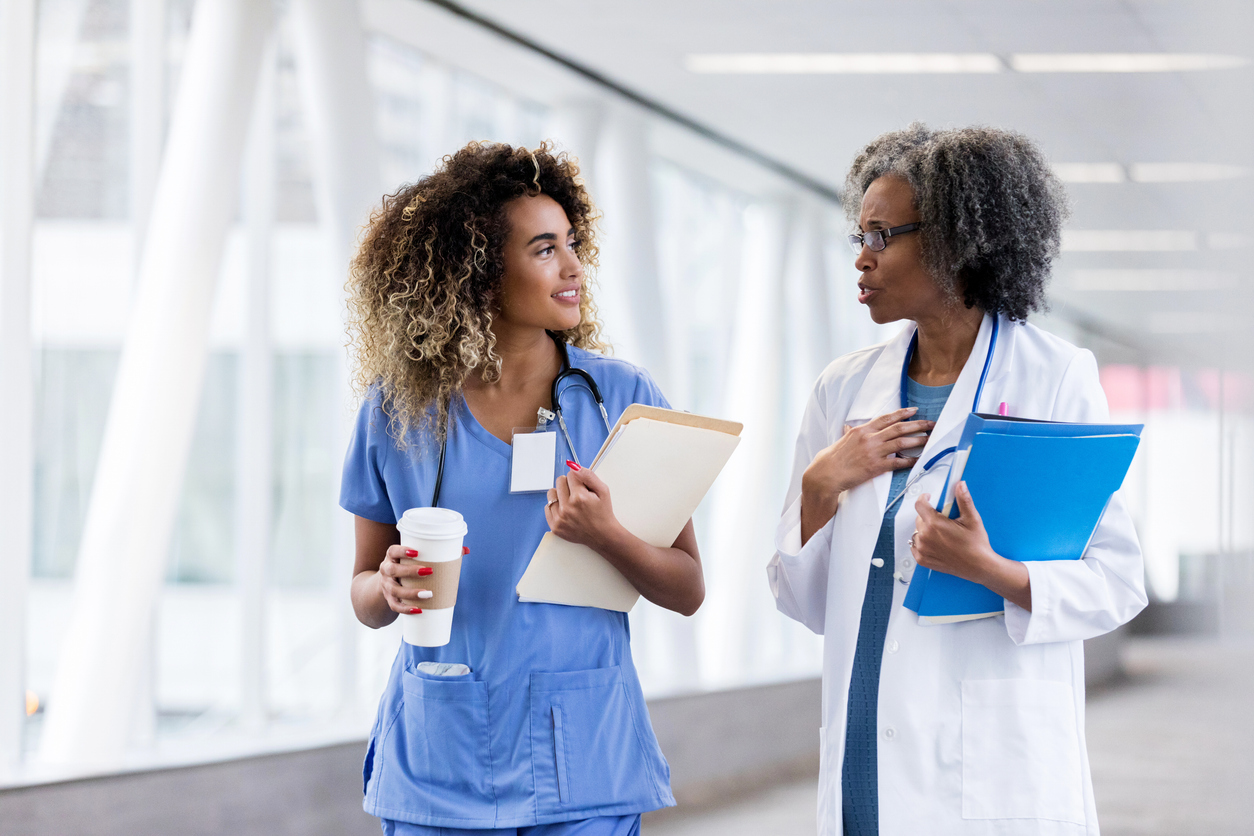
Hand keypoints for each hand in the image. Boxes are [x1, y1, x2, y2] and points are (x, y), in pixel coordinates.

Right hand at [377, 545, 434, 613]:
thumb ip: (439, 553)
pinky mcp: (389, 599)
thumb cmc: (407, 566)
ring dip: (411, 593)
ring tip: (428, 594)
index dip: (402, 551)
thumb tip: (465, 550)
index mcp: (392, 557)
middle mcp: (386, 570)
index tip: (417, 552)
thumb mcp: (415, 559)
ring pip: (395, 590)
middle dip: (410, 571)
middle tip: (429, 571)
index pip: (393, 551)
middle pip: (393, 570)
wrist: (387, 582)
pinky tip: (418, 609)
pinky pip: (395, 606)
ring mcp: (386, 585)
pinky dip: (406, 609)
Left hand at [545, 466, 621, 549]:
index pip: (571, 474)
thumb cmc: (603, 512)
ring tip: (571, 503)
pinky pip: (547, 507)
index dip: (579, 480)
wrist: (602, 535)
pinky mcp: (554, 526)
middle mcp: (567, 508)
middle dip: (569, 485)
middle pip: (559, 481)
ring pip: (551, 493)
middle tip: (578, 495)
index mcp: (579, 497)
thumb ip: (589, 476)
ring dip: (560, 495)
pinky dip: (555, 507)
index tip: (584, 488)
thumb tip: (573, 466)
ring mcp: (559, 518)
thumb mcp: (603, 491)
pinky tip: (566, 512)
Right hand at [802, 407, 933, 502]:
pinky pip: (897, 463)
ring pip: (902, 442)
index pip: (886, 418)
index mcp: (862, 430)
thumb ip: (849, 433)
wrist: (826, 474)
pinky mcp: (876, 467)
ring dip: (918, 440)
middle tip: (931, 424)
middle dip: (918, 425)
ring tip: (930, 439)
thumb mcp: (841, 441)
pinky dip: (909, 460)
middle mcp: (869, 438)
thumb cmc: (832, 458)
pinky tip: (918, 460)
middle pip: (899, 428)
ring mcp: (873, 452)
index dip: (902, 413)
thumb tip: (849, 427)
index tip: (914, 410)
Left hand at [912, 483, 1031, 609]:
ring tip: (940, 533)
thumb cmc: (977, 544)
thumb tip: (960, 485)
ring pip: (917, 532)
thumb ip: (964, 500)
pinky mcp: (922, 559)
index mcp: (934, 524)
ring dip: (925, 529)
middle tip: (942, 519)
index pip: (920, 504)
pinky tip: (935, 543)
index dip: (924, 498)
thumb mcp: (972, 519)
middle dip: (928, 515)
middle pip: (919, 518)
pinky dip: (922, 542)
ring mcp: (922, 549)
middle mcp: (925, 536)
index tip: (929, 498)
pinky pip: (915, 546)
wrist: (979, 567)